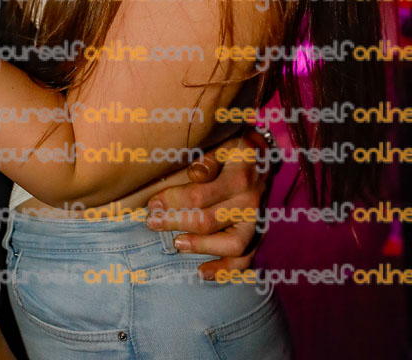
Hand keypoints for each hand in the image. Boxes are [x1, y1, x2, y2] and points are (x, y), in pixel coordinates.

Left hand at [145, 129, 272, 277]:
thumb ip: (207, 159)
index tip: (152, 204)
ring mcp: (257, 220)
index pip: (200, 194)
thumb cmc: (234, 150)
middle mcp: (251, 200)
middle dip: (176, 223)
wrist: (264, 157)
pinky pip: (246, 258)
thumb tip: (194, 175)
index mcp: (239, 174)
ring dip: (201, 246)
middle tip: (152, 222)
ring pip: (232, 244)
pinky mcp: (259, 234)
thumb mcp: (222, 144)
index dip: (172, 201)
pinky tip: (202, 272)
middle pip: (210, 220)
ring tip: (177, 243)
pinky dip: (225, 269)